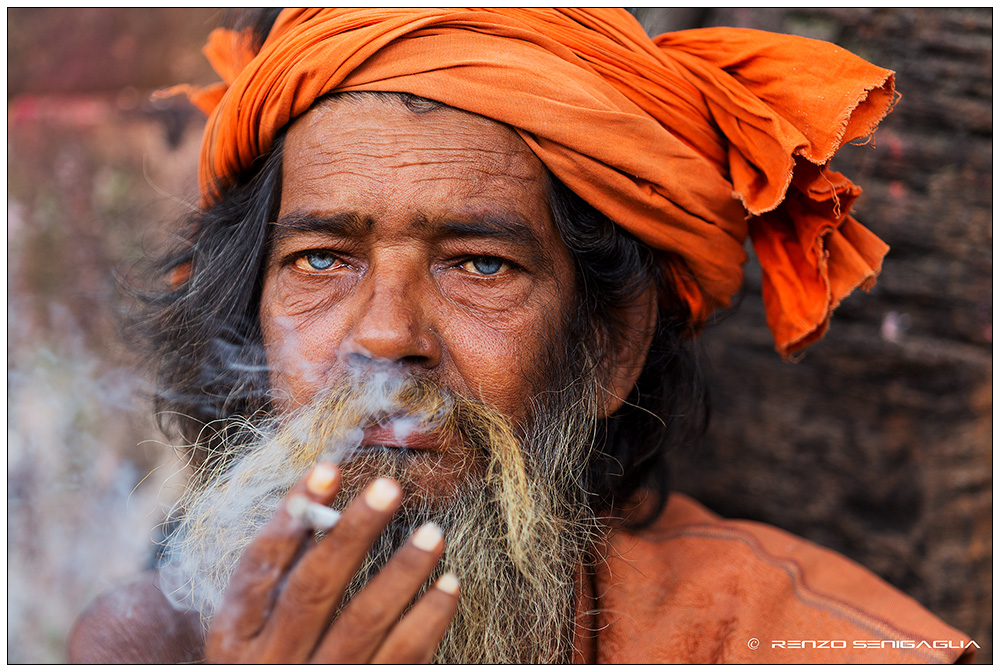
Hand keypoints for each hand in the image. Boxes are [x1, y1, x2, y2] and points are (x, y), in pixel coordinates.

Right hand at [204, 463, 459, 662]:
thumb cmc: (268, 664)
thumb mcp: (251, 629)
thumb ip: (277, 577)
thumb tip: (317, 501)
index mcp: (233, 638)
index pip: (260, 566)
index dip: (293, 515)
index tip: (328, 469)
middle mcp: (271, 663)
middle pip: (315, 587)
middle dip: (354, 533)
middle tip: (389, 487)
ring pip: (364, 622)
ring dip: (403, 572)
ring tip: (433, 534)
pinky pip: (402, 658)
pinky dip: (429, 620)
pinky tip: (450, 586)